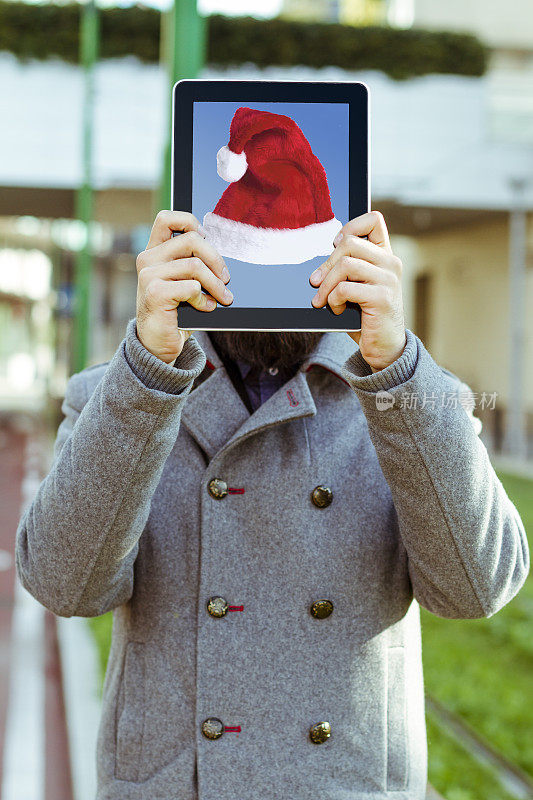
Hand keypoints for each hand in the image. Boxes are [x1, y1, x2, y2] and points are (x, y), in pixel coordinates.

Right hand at [135, 210, 232, 363]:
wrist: (158, 343)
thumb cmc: (176, 311)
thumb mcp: (185, 282)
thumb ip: (194, 263)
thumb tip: (223, 258)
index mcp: (154, 251)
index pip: (167, 218)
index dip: (190, 222)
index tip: (206, 239)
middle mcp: (148, 259)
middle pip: (191, 240)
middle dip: (216, 259)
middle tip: (226, 278)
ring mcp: (149, 275)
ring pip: (195, 265)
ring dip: (216, 284)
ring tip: (224, 297)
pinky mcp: (154, 293)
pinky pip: (191, 287)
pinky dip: (204, 299)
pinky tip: (206, 307)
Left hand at [309, 210, 405, 371]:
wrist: (383, 347)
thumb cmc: (364, 316)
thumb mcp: (356, 286)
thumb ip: (346, 269)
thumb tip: (318, 266)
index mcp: (385, 256)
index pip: (374, 220)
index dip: (350, 227)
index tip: (335, 246)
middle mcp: (391, 263)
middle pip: (349, 244)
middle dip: (326, 264)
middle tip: (315, 282)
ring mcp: (389, 279)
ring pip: (345, 265)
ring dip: (326, 285)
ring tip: (323, 300)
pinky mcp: (382, 298)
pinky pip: (345, 288)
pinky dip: (333, 300)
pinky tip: (336, 310)